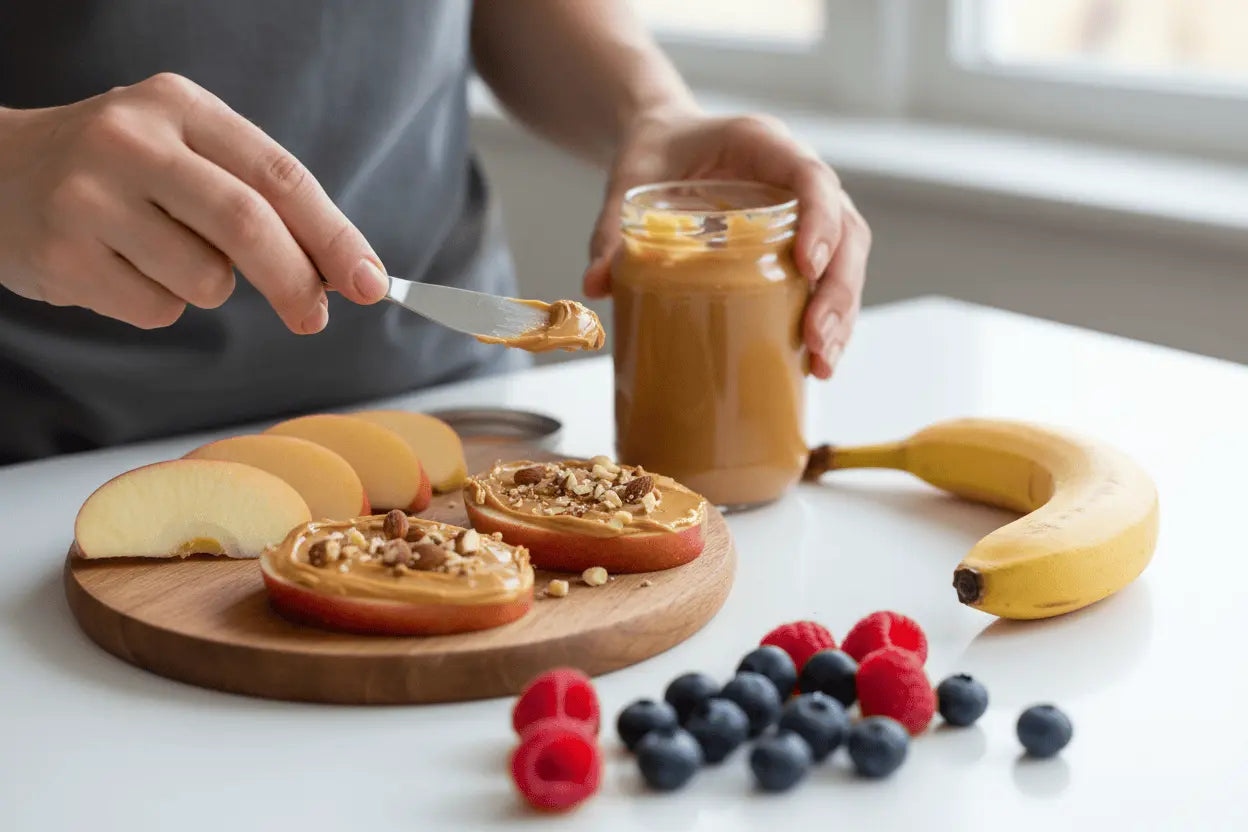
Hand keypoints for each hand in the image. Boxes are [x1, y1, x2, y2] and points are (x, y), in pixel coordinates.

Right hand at [0, 73, 386, 332]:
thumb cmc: (120, 172)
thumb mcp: (187, 153)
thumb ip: (261, 199)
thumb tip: (342, 272)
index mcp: (180, 107)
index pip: (280, 175)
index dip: (335, 235)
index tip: (374, 282)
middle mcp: (132, 141)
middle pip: (248, 224)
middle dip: (296, 281)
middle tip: (314, 316)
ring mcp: (90, 197)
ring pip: (206, 279)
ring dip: (209, 288)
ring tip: (163, 256)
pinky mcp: (64, 254)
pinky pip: (157, 310)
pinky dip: (160, 305)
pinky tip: (121, 270)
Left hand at [583, 110, 870, 378]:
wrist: (665, 142)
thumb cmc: (654, 155)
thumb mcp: (628, 183)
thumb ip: (611, 229)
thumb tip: (596, 285)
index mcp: (762, 145)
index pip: (810, 177)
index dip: (820, 221)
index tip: (808, 266)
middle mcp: (796, 174)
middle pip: (847, 228)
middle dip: (837, 289)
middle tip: (815, 341)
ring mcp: (808, 209)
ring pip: (849, 257)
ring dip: (842, 312)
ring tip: (821, 364)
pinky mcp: (803, 240)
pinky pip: (833, 274)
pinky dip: (830, 316)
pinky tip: (814, 360)